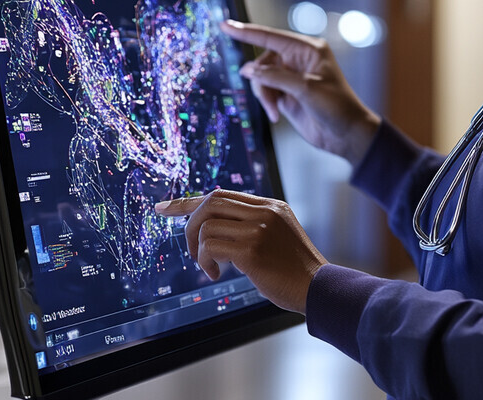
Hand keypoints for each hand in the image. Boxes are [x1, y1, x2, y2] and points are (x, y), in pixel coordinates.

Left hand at [155, 190, 325, 314]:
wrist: (318, 287)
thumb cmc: (294, 269)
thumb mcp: (279, 234)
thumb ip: (254, 225)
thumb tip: (215, 229)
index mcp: (271, 205)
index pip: (221, 194)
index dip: (189, 202)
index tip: (165, 208)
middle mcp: (264, 211)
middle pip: (211, 201)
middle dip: (190, 223)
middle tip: (192, 249)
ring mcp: (258, 228)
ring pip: (207, 225)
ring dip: (199, 249)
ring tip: (209, 266)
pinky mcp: (252, 249)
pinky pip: (211, 246)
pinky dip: (205, 261)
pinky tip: (216, 274)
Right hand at [222, 20, 379, 165]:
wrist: (346, 135)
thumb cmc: (337, 106)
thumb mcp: (306, 89)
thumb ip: (276, 77)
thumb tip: (249, 70)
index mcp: (308, 49)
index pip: (271, 37)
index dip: (246, 32)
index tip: (225, 26)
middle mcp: (298, 60)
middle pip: (263, 61)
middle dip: (261, 80)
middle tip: (269, 98)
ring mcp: (292, 78)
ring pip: (261, 78)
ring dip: (264, 94)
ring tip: (275, 110)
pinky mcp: (287, 94)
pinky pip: (266, 92)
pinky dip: (267, 102)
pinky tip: (277, 115)